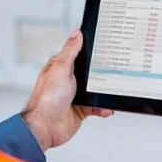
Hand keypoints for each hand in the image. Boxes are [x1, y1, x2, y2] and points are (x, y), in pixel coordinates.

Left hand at [21, 29, 112, 151]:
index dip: (91, 50)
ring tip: (113, 92)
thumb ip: (70, 52)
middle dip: (104, 72)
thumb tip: (76, 34)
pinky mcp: (82, 108)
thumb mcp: (60, 69)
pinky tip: (106, 108)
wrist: (46, 128)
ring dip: (105, 92)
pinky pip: (98, 106)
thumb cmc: (47, 99)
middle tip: (116, 70)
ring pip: (97, 89)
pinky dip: (103, 107)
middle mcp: (68, 79)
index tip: (107, 46)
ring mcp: (76, 95)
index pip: (79, 53)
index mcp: (61, 67)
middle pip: (91, 71)